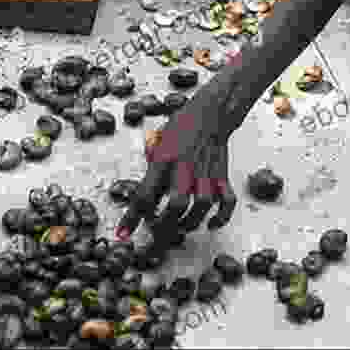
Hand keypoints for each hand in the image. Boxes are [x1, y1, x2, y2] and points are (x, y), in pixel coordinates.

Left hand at [115, 67, 239, 245]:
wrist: (212, 112)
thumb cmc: (181, 125)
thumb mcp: (157, 140)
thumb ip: (151, 167)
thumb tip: (143, 193)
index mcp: (165, 157)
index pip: (145, 193)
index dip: (132, 217)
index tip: (123, 235)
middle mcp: (185, 165)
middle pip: (176, 204)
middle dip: (164, 226)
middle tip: (155, 237)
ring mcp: (206, 171)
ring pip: (201, 206)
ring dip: (188, 223)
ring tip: (178, 229)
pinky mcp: (222, 175)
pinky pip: (226, 201)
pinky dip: (221, 217)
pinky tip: (211, 224)